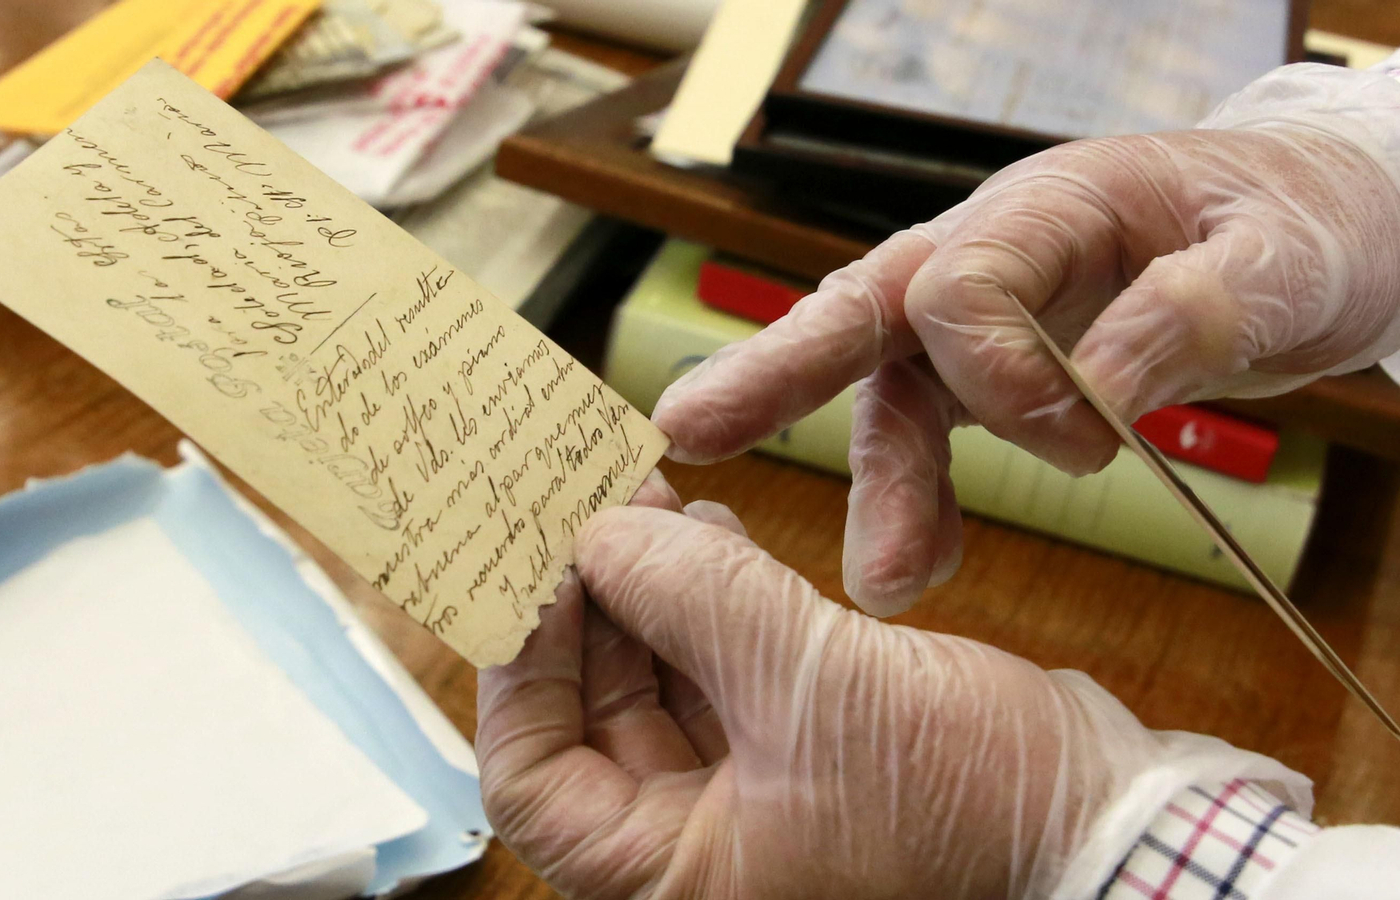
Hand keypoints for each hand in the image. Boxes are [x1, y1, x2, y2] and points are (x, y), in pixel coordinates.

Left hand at [477, 495, 1184, 899]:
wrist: (1115, 821)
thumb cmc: (977, 804)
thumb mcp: (813, 682)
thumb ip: (692, 594)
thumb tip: (604, 530)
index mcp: (674, 879)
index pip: (531, 776)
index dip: (520, 662)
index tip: (537, 563)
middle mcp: (701, 853)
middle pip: (591, 719)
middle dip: (590, 604)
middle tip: (589, 504)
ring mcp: (753, 805)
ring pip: (658, 689)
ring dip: (649, 592)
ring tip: (652, 501)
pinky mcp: (805, 755)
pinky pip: (724, 677)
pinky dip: (709, 606)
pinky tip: (712, 532)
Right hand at [651, 63, 1399, 613]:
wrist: (1314, 232)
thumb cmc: (1299, 223)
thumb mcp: (1280, 257)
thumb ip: (1194, 310)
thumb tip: (1103, 391)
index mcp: (1048, 205)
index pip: (959, 282)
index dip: (998, 371)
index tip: (1088, 436)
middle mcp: (989, 255)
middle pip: (860, 312)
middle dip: (774, 374)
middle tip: (689, 431)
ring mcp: (979, 319)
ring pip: (888, 396)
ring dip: (878, 489)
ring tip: (884, 583)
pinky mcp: (989, 373)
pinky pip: (929, 436)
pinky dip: (922, 504)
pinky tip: (921, 568)